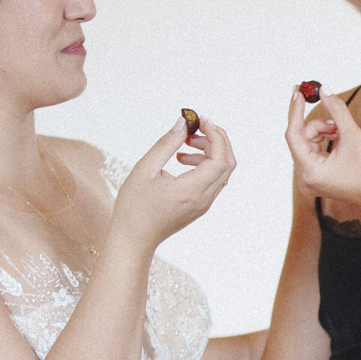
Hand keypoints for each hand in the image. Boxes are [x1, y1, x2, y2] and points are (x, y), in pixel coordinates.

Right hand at [108, 114, 236, 252]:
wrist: (133, 239)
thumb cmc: (134, 207)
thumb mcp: (145, 169)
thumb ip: (167, 144)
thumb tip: (183, 124)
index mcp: (193, 191)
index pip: (221, 159)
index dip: (216, 136)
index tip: (201, 120)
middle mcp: (204, 199)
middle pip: (227, 164)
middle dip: (216, 141)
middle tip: (195, 129)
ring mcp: (204, 205)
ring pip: (220, 173)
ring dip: (209, 153)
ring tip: (183, 147)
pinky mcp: (199, 206)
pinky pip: (211, 181)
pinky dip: (204, 166)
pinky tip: (182, 160)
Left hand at [283, 90, 360, 217]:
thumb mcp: (353, 136)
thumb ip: (336, 110)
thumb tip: (323, 89)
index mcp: (310, 172)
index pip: (293, 135)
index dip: (296, 110)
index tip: (299, 90)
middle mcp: (305, 179)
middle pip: (301, 139)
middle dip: (318, 125)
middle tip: (336, 121)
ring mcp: (311, 180)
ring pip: (307, 144)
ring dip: (323, 133)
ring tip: (342, 133)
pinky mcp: (318, 179)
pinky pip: (313, 152)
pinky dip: (325, 142)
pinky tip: (340, 140)